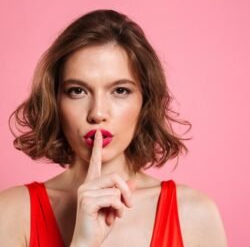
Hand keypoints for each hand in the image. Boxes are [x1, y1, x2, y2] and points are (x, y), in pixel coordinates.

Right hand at [70, 130, 136, 246]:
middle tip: (127, 206)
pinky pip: (113, 199)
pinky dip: (117, 210)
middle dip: (126, 192)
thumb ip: (123, 193)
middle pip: (115, 176)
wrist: (88, 244)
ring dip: (121, 205)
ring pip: (116, 188)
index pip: (94, 162)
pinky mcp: (86, 201)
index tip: (98, 133)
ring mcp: (85, 192)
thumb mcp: (115, 207)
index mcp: (92, 184)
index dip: (96, 147)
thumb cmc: (100, 225)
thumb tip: (133, 181)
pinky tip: (109, 219)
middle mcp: (87, 185)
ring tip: (114, 215)